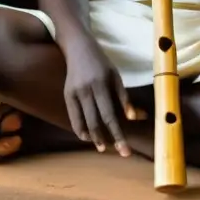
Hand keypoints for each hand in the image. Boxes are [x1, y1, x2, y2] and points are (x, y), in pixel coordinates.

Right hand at [63, 39, 145, 157]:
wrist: (77, 47)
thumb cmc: (101, 62)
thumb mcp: (116, 75)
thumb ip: (124, 97)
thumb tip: (133, 118)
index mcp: (101, 84)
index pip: (110, 115)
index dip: (118, 134)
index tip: (125, 149)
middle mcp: (86, 90)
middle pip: (96, 122)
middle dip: (107, 140)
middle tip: (119, 153)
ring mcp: (74, 93)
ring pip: (83, 122)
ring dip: (93, 137)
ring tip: (102, 147)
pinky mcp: (66, 94)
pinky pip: (73, 117)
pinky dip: (80, 129)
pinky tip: (87, 137)